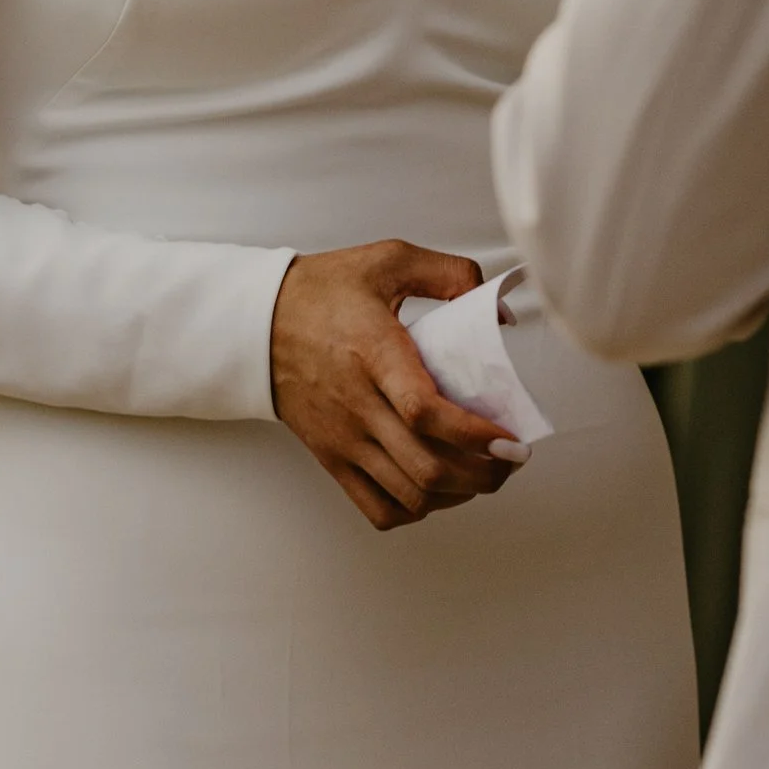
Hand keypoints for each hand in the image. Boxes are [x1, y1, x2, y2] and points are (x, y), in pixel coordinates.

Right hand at [271, 241, 526, 532]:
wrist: (257, 323)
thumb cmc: (322, 292)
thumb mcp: (388, 259)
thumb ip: (450, 274)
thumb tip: (500, 312)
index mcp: (373, 354)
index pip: (424, 412)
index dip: (474, 435)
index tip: (510, 438)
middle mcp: (357, 406)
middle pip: (426, 468)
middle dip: (485, 473)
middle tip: (512, 457)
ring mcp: (344, 440)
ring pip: (410, 495)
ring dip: (459, 494)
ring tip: (485, 472)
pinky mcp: (333, 459)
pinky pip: (379, 509)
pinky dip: (418, 509)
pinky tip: (439, 488)